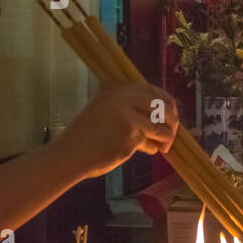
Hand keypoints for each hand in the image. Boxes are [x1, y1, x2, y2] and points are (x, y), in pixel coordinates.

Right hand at [55, 83, 179, 178]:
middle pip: (162, 104)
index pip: (153, 91)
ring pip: (161, 123)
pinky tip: (149, 151)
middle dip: (172, 121)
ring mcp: (126, 111)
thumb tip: (165, 115)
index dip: (168, 105)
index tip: (172, 118)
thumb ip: (132, 110)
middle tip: (171, 134)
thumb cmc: (89, 138)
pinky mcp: (130, 130)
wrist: (70, 155)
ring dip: (167, 137)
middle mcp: (121, 95)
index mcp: (115, 87)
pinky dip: (154, 146)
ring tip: (163, 146)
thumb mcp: (108, 113)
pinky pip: (153, 138)